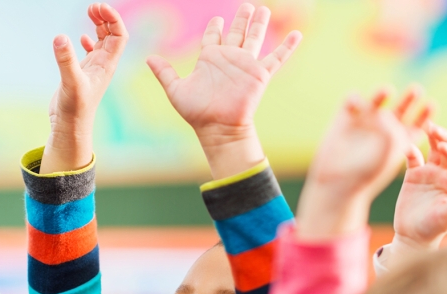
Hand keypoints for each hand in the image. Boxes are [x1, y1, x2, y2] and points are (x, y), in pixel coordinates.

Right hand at [41, 3, 128, 173]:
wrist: (70, 128)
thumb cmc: (74, 109)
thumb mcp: (70, 82)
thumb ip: (66, 60)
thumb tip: (60, 37)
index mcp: (107, 65)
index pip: (119, 36)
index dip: (113, 19)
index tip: (99, 7)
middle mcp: (103, 65)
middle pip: (112, 35)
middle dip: (106, 18)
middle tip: (92, 6)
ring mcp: (93, 69)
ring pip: (102, 42)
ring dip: (99, 26)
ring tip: (90, 13)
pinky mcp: (82, 74)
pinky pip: (91, 53)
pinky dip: (89, 41)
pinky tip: (83, 39)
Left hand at [147, 3, 301, 178]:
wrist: (218, 127)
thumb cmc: (197, 112)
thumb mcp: (176, 90)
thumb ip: (164, 72)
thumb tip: (148, 58)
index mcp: (210, 59)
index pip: (213, 36)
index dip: (216, 26)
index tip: (217, 19)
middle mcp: (229, 59)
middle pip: (237, 32)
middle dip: (241, 19)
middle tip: (246, 5)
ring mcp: (246, 65)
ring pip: (255, 38)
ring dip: (259, 24)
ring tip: (263, 10)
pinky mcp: (260, 74)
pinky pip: (277, 57)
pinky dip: (288, 46)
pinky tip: (298, 34)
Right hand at [295, 87, 428, 240]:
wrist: (337, 182)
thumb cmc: (367, 172)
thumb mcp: (388, 151)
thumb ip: (391, 129)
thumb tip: (382, 114)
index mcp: (401, 141)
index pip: (418, 124)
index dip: (426, 114)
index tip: (431, 106)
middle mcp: (385, 129)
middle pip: (402, 108)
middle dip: (409, 99)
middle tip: (416, 90)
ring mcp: (365, 122)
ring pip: (377, 101)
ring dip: (382, 94)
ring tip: (387, 91)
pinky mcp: (345, 118)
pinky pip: (351, 102)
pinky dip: (354, 99)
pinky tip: (356, 102)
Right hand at [392, 121, 446, 249]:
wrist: (413, 237)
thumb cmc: (434, 229)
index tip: (443, 147)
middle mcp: (445, 174)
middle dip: (443, 137)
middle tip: (434, 129)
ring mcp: (429, 173)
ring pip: (433, 149)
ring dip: (431, 137)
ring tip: (427, 125)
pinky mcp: (413, 175)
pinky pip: (413, 158)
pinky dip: (409, 150)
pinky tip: (406, 146)